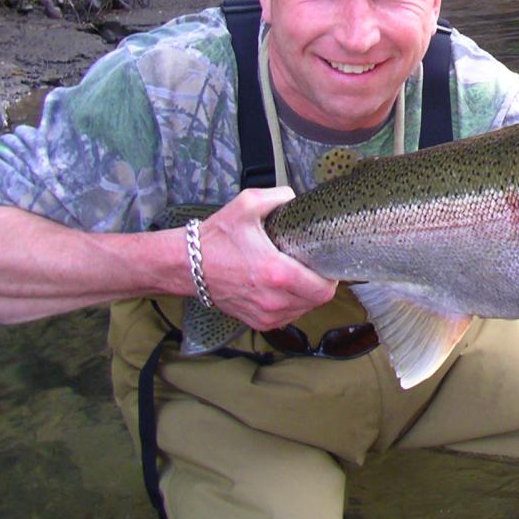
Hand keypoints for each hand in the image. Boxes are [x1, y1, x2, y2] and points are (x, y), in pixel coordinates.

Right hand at [194, 186, 336, 329]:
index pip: (322, 290)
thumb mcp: (248, 204)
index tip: (328, 264)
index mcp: (276, 272)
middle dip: (320, 284)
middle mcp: (273, 299)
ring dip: (306, 295)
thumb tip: (298, 199)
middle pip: (316, 301)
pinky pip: (287, 317)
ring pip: (303, 310)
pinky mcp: (257, 321)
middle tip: (314, 266)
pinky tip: (284, 288)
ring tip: (298, 276)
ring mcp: (264, 314)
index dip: (332, 278)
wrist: (186, 264)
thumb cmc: (216, 237)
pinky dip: (291, 305)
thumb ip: (280, 196)